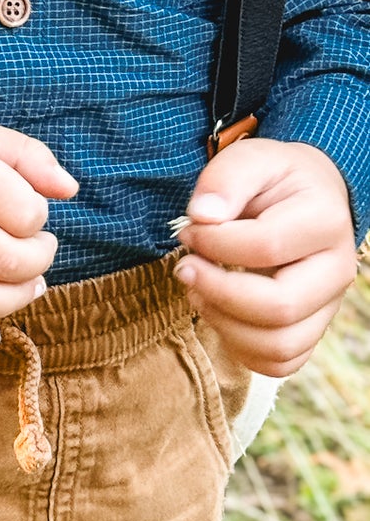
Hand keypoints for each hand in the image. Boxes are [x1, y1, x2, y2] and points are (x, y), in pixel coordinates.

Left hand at [175, 139, 358, 375]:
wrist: (309, 197)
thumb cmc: (275, 179)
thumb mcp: (251, 159)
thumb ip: (225, 179)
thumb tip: (202, 215)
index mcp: (325, 221)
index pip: (266, 246)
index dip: (215, 242)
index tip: (188, 229)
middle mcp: (336, 270)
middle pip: (279, 307)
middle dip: (217, 291)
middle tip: (185, 267)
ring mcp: (328, 306)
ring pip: (280, 346)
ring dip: (224, 324)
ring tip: (197, 291)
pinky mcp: (312, 329)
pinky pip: (280, 361)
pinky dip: (241, 347)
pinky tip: (217, 311)